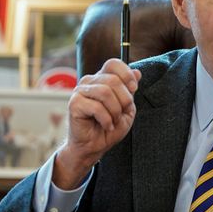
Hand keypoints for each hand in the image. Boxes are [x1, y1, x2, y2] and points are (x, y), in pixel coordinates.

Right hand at [53, 59, 140, 188]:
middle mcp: (90, 81)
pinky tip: (106, 125)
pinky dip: (106, 119)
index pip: (113, 64)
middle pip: (113, 80)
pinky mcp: (74, 104)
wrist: (94, 146)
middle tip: (122, 113)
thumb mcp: (127, 108)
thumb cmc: (110, 127)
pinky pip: (96, 107)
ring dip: (115, 111)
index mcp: (102, 79)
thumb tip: (137, 72)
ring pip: (105, 92)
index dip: (126, 75)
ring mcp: (80, 91)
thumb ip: (130, 91)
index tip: (133, 89)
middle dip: (124, 100)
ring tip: (113, 121)